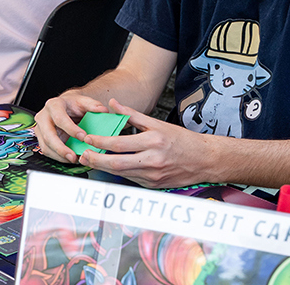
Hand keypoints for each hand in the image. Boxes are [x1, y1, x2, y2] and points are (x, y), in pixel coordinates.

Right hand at [34, 91, 110, 162]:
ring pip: (46, 145)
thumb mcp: (83, 102)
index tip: (83, 137)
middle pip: (48, 135)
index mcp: (53, 105)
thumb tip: (103, 110)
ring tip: (73, 159)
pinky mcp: (41, 138)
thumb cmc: (73, 105)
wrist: (64, 107)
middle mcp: (43, 117)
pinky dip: (58, 157)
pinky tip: (69, 159)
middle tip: (73, 156)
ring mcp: (40, 129)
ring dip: (59, 155)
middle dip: (61, 148)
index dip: (71, 129)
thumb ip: (93, 105)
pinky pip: (47, 151)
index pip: (59, 118)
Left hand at [77, 99, 213, 188]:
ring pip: (121, 173)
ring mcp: (153, 175)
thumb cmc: (183, 140)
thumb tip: (113, 104)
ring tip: (90, 160)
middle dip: (95, 159)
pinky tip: (109, 167)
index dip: (100, 142)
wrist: (205, 160)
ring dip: (103, 168)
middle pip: (116, 163)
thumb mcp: (158, 123)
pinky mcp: (153, 185)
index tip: (88, 138)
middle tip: (83, 154)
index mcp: (153, 142)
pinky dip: (118, 173)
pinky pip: (131, 179)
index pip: (119, 143)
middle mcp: (152, 160)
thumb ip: (133, 114)